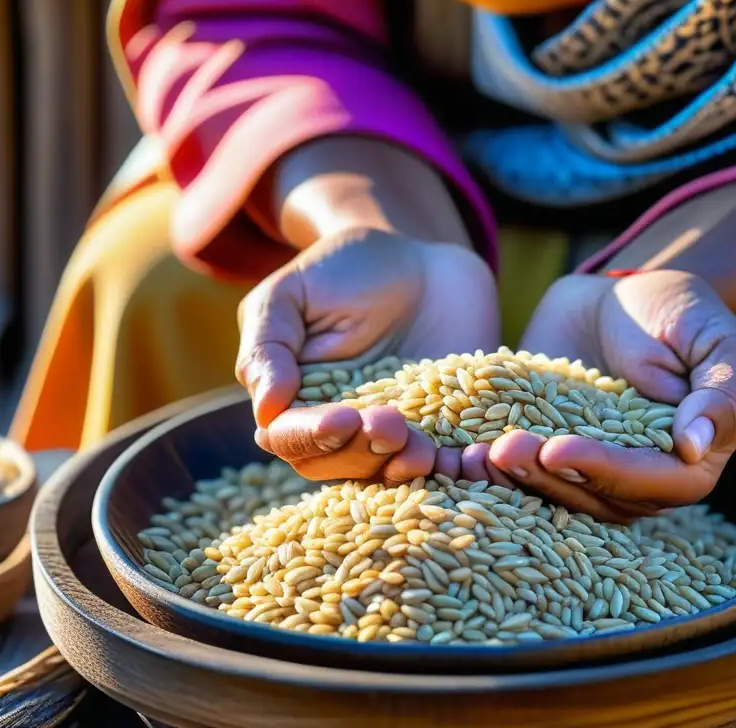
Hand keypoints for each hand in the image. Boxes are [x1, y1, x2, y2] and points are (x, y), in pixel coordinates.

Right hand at [236, 226, 499, 484]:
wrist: (421, 264)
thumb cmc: (343, 271)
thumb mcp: (291, 293)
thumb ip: (269, 347)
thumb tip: (266, 408)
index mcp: (294, 404)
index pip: (289, 438)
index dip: (312, 436)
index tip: (342, 418)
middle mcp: (341, 432)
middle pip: (339, 465)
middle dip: (363, 452)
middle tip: (390, 425)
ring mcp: (394, 438)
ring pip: (389, 473)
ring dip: (404, 467)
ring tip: (424, 448)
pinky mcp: (443, 434)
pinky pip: (445, 463)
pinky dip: (454, 467)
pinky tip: (468, 457)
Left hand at [489, 270, 735, 520]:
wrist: (616, 297)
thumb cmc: (676, 310)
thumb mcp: (713, 336)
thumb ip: (722, 390)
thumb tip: (696, 448)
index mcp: (690, 460)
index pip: (653, 482)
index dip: (606, 470)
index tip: (558, 448)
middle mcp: (642, 480)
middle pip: (598, 498)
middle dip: (548, 478)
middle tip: (503, 449)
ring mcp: (592, 473)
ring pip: (557, 494)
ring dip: (516, 481)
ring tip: (477, 455)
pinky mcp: (551, 456)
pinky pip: (526, 477)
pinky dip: (494, 472)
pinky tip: (461, 456)